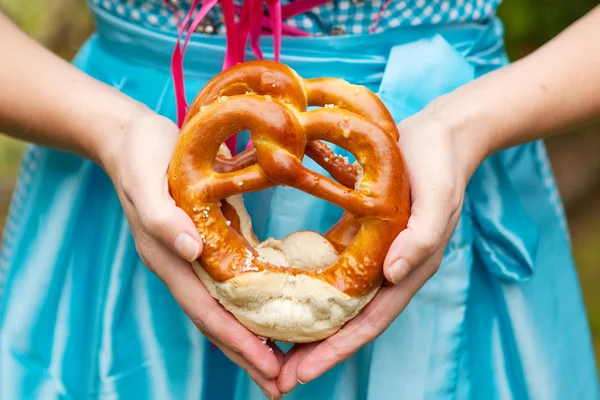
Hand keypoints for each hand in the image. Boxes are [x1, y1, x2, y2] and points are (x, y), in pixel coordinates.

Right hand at [101, 111, 284, 398]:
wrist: (129, 138)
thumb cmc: (141, 154)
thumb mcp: (147, 177)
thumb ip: (161, 216)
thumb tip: (189, 252)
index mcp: (167, 256)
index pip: (206, 310)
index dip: (236, 340)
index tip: (267, 367)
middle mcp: (179, 265)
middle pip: (215, 320)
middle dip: (246, 354)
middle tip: (280, 384)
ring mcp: (188, 258)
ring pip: (221, 308)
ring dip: (247, 338)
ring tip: (277, 364)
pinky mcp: (199, 244)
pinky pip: (225, 285)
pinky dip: (244, 307)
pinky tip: (265, 314)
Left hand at [277, 106, 482, 393]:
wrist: (440, 135)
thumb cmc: (440, 165)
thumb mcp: (437, 198)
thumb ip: (421, 238)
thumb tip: (392, 276)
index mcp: (408, 270)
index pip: (369, 322)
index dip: (337, 350)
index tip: (302, 374)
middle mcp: (389, 271)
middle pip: (348, 321)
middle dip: (316, 351)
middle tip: (276, 377)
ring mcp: (373, 255)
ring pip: (337, 301)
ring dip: (308, 325)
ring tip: (272, 346)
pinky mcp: (360, 236)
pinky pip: (332, 270)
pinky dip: (310, 288)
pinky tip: (282, 294)